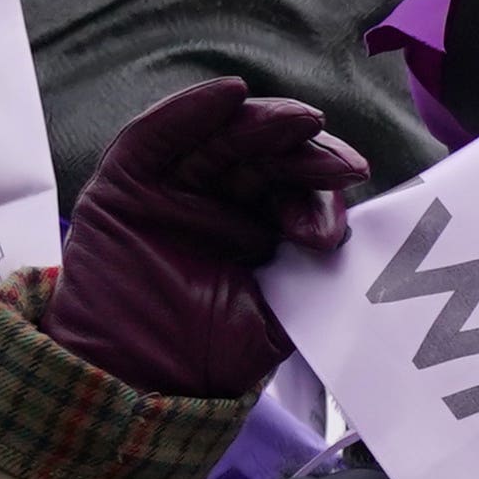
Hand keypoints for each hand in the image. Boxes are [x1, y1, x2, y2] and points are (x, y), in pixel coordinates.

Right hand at [40, 83, 369, 400]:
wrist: (139, 384)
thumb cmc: (208, 357)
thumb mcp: (278, 315)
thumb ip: (314, 276)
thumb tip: (350, 234)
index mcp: (255, 226)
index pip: (295, 188)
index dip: (322, 187)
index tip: (347, 192)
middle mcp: (215, 199)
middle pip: (264, 157)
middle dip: (304, 152)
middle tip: (339, 161)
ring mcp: (171, 188)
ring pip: (220, 139)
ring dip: (263, 123)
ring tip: (301, 119)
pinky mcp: (128, 182)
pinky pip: (159, 136)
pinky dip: (191, 111)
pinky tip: (230, 94)